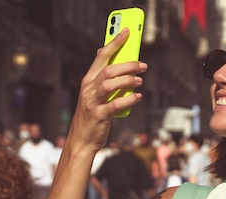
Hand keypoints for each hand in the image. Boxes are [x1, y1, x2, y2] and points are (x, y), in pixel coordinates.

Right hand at [69, 29, 147, 151]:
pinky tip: (138, 96)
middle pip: (108, 69)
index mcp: (89, 80)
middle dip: (127, 64)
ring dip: (127, 80)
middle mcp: (89, 89)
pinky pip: (114, 105)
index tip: (127, 32)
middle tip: (143, 65)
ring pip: (109, 84)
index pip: (101, 55)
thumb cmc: (93, 114)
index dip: (115, 42)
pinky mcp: (99, 115)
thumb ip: (102, 76)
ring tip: (140, 80)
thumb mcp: (95, 93)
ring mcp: (92, 102)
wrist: (83, 139)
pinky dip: (128, 99)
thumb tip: (106, 54)